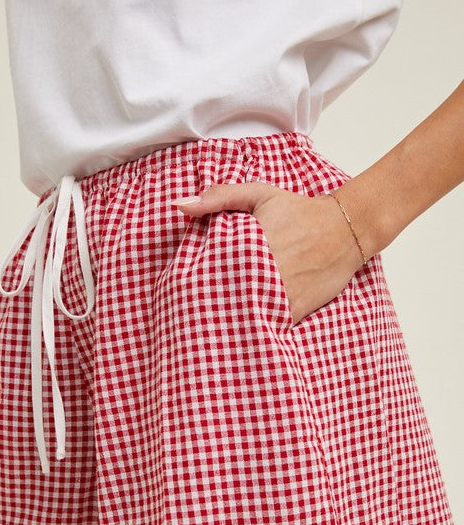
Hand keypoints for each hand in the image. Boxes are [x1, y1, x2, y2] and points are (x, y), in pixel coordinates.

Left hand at [172, 182, 366, 325]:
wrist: (345, 229)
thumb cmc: (298, 211)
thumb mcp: (259, 194)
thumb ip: (219, 197)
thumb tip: (180, 206)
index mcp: (249, 245)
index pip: (209, 270)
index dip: (193, 283)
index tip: (180, 290)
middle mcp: (265, 272)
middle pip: (223, 296)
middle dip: (206, 305)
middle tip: (187, 315)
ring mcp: (281, 293)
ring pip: (244, 314)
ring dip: (228, 319)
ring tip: (208, 327)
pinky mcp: (295, 309)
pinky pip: (269, 324)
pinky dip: (255, 327)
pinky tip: (238, 330)